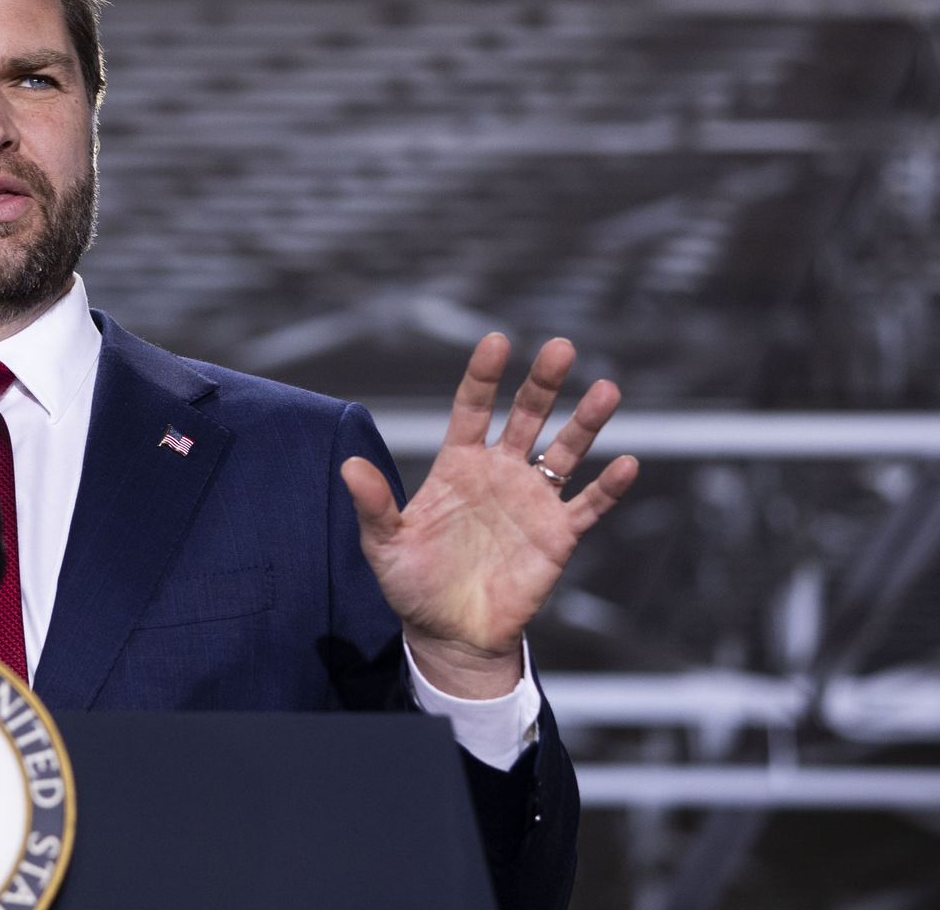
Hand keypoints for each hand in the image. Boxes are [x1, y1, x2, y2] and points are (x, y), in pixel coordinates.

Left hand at [340, 334, 637, 697]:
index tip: (497, 342)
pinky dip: (608, 487)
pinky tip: (626, 463)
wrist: (450, 634)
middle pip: (527, 416)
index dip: (484, 376)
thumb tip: (349, 467)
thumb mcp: (383, 545)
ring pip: (565, 451)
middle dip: (543, 383)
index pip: (472, 409)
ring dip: (586, 422)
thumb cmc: (412, 585)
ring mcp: (532, 501)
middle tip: (561, 347)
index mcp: (457, 466)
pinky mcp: (557, 535)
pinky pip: (587, 505)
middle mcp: (499, 473)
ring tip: (607, 390)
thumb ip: (373, 506)